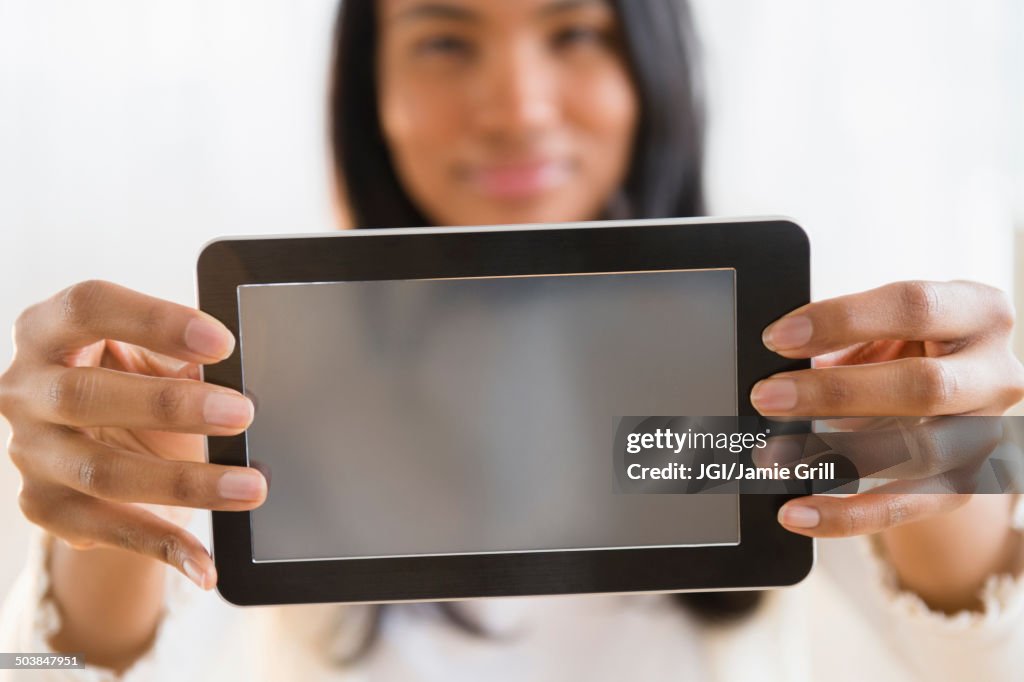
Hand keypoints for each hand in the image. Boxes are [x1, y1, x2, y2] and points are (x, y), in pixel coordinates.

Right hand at [0, 280, 265, 588]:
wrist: (99, 441)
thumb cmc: (135, 380)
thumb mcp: (154, 357)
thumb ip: (182, 355)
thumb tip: (235, 374)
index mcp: (50, 329)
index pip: (90, 308)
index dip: (155, 321)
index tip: (223, 343)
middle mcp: (26, 388)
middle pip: (88, 395)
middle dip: (171, 406)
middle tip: (243, 413)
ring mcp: (30, 451)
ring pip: (101, 473)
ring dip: (184, 483)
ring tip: (250, 486)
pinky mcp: (44, 506)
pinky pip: (108, 532)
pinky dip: (163, 548)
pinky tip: (206, 563)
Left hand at [750, 280, 1023, 536]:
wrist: (950, 397)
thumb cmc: (904, 347)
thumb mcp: (883, 326)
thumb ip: (843, 337)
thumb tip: (775, 361)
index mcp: (978, 312)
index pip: (913, 307)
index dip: (842, 320)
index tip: (778, 337)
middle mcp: (996, 373)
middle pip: (923, 386)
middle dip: (836, 392)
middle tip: (766, 397)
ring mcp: (988, 432)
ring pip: (920, 452)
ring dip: (839, 458)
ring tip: (775, 458)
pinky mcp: (968, 484)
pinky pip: (910, 506)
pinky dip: (848, 514)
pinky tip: (799, 513)